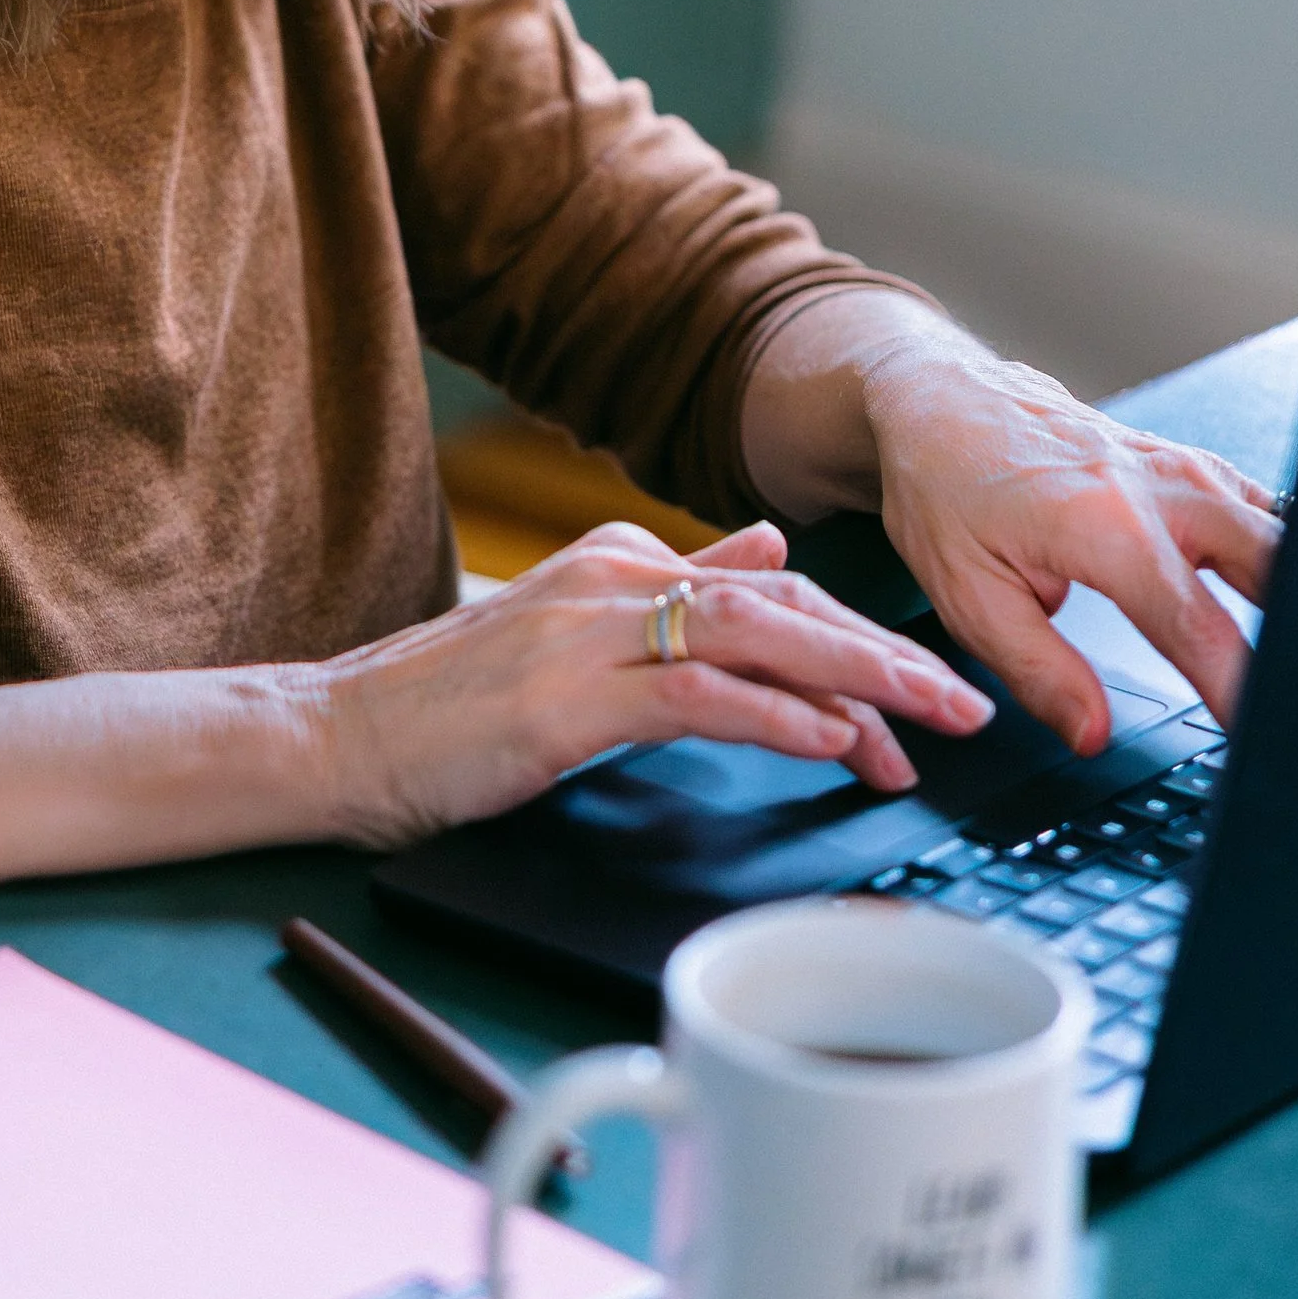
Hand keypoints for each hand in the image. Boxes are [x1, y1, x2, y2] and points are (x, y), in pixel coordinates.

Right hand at [312, 518, 994, 849]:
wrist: (332, 737)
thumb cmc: (445, 704)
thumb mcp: (572, 630)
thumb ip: (676, 591)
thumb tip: (771, 555)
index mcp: (619, 563)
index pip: (771, 594)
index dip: (857, 642)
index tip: (922, 692)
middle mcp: (614, 579)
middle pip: (784, 608)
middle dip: (887, 656)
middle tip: (965, 707)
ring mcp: (588, 634)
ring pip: (757, 640)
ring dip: (858, 683)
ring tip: (930, 724)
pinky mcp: (569, 697)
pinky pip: (697, 697)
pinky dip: (775, 716)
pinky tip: (831, 742)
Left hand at [853, 321, 1281, 749]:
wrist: (941, 402)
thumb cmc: (945, 488)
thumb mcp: (969, 598)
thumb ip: (1040, 673)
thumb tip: (1091, 732)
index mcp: (1107, 526)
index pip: (1200, 629)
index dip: (1238, 692)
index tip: (1261, 741)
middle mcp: (1160, 488)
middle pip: (1277, 565)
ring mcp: (1182, 467)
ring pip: (1283, 530)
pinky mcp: (1188, 462)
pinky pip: (1261, 506)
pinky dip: (1283, 550)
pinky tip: (1286, 594)